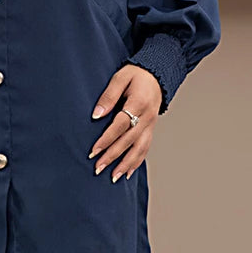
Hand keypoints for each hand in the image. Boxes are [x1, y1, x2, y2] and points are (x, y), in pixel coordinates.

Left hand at [88, 65, 161, 179]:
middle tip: (98, 168)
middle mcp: (147, 117)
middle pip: (128, 140)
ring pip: (139, 149)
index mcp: (139, 103)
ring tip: (113, 178)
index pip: (120, 125)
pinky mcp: (151, 129)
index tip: (93, 150)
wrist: (158, 74)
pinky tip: (127, 172)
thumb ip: (108, 96)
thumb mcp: (120, 77)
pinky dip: (137, 162)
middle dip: (113, 156)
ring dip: (125, 165)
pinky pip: (145, 148)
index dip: (106, 139)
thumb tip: (96, 115)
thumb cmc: (136, 75)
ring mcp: (151, 125)